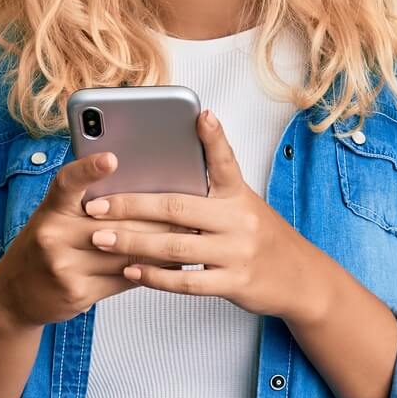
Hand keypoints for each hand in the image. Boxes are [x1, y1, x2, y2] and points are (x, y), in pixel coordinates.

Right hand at [0, 151, 182, 330]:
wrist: (15, 294)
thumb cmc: (47, 246)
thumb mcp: (55, 218)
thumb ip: (85, 202)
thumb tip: (136, 181)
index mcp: (50, 210)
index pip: (67, 184)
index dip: (88, 169)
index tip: (112, 158)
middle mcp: (53, 236)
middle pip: (115, 222)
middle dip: (156, 216)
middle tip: (191, 205)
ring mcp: (64, 267)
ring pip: (126, 252)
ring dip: (162, 244)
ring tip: (192, 232)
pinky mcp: (77, 293)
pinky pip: (125, 278)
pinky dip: (153, 270)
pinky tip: (173, 262)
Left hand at [84, 110, 325, 319]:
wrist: (300, 279)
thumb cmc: (261, 239)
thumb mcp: (244, 207)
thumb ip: (210, 194)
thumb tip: (160, 179)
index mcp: (239, 195)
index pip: (226, 162)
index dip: (214, 138)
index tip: (201, 115)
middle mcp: (240, 219)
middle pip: (178, 207)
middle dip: (131, 205)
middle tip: (96, 205)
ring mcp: (238, 252)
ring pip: (175, 246)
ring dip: (132, 242)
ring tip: (100, 239)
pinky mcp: (234, 282)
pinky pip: (187, 281)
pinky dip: (154, 277)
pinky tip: (130, 271)